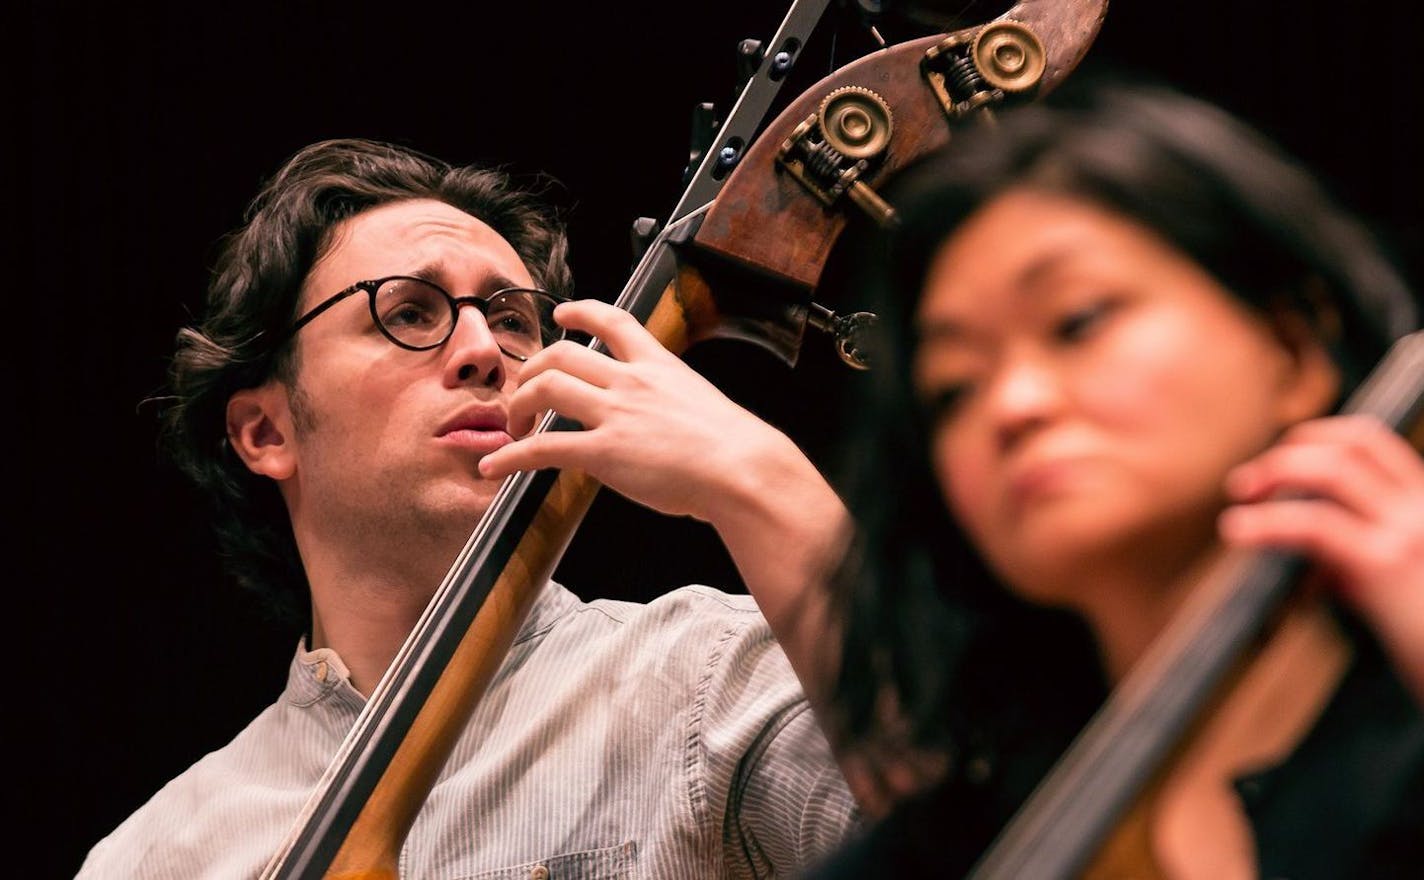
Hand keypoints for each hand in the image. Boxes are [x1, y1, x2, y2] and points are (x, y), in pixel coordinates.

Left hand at [480, 298, 850, 703]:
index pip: (613, 322)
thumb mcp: (704, 405)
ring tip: (511, 427)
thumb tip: (663, 422)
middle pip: (562, 354)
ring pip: (546, 388)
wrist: (743, 470)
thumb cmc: (735, 448)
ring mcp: (615, 414)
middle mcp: (631, 381)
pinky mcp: (603, 452)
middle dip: (533, 370)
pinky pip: (542, 448)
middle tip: (525, 391)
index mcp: (658, 366)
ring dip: (518, 406)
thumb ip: (674, 405)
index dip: (581, 312)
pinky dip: (511, 457)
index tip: (563, 314)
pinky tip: (496, 467)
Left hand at [1220, 414, 1423, 700]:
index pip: (1372, 443)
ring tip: (1239, 499)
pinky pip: (1317, 525)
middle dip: (1289, 452)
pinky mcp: (1389, 565)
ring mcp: (1412, 532)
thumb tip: (1324, 571)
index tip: (1277, 459)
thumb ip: (1370, 570)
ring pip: (1335, 470)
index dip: (1318, 439)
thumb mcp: (1410, 596)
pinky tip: (1239, 531)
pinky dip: (1268, 521)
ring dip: (1276, 472)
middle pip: (1351, 445)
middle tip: (1245, 484)